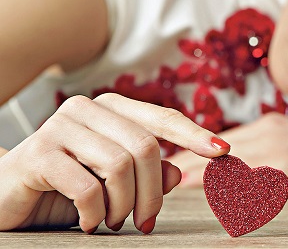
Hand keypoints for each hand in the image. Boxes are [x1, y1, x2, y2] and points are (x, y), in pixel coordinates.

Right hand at [0, 93, 229, 232]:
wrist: (7, 198)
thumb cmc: (68, 187)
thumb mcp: (115, 181)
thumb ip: (149, 172)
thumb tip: (180, 170)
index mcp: (112, 108)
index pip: (163, 118)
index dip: (195, 135)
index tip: (224, 152)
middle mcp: (88, 109)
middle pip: (146, 147)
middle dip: (153, 192)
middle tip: (146, 221)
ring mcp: (62, 126)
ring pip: (121, 165)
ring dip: (123, 205)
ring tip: (111, 221)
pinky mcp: (39, 153)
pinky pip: (88, 187)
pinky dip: (95, 214)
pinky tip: (88, 222)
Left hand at [170, 112, 287, 187]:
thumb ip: (270, 150)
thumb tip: (242, 167)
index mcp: (267, 126)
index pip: (219, 141)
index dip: (193, 151)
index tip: (168, 160)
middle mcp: (266, 131)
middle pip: (215, 150)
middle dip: (187, 162)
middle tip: (158, 173)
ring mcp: (277, 146)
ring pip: (225, 162)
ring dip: (197, 175)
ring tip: (169, 185)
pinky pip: (250, 178)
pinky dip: (226, 187)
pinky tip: (209, 196)